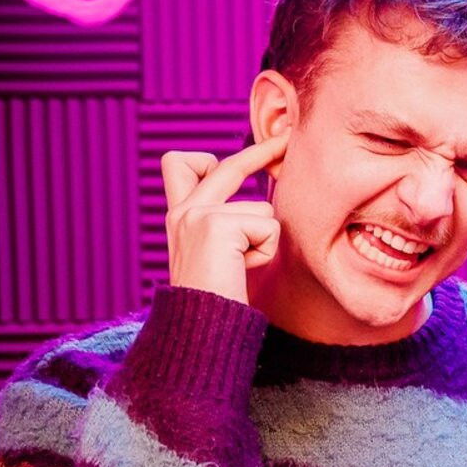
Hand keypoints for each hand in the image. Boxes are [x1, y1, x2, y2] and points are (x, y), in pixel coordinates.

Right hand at [161, 135, 288, 303]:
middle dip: (263, 150)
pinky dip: (265, 250)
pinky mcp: (216, 224)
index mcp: (179, 217)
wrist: (202, 328)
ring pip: (262, 208)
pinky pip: (268, 226)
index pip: (181, 165)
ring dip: (264, 239)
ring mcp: (197, 214)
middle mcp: (182, 211)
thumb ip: (230, 224)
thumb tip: (263, 201)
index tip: (241, 155)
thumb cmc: (219, 299)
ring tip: (241, 266)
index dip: (211, 158)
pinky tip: (242, 269)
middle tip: (287, 138)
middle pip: (226, 166)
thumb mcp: (221, 254)